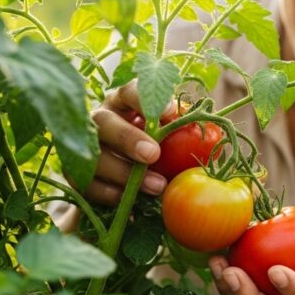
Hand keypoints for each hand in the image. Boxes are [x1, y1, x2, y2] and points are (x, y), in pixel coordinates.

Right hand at [77, 79, 174, 204]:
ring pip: (94, 156)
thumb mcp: (170, 139)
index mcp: (123, 103)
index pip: (129, 91)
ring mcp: (83, 146)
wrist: (121, 179)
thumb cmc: (156, 150)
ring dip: (124, 173)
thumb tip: (218, 140)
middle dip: (129, 138)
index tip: (170, 112)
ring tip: (157, 186)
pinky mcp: (75, 173)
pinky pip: (87, 184)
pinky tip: (132, 203)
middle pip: (105, 123)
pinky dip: (111, 194)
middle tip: (154, 154)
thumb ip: (185, 134)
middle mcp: (99, 119)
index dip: (145, 98)